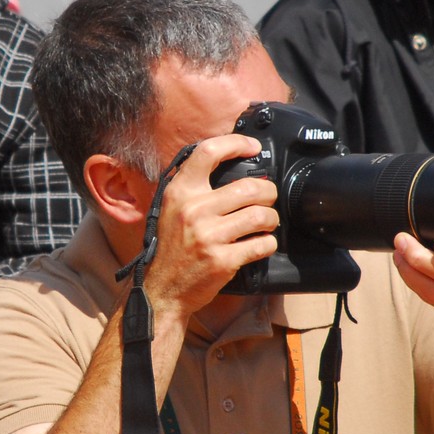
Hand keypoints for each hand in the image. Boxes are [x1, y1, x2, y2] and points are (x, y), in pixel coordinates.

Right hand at [141, 135, 280, 323]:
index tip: (253, 148)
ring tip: (266, 222)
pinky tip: (261, 243)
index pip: (208, 152)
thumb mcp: (172, 209)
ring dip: (271, 219)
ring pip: (261, 215)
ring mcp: (208, 236)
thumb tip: (234, 167)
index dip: (236, 144)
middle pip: (249, 187)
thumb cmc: (171, 248)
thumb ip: (195, 188)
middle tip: (268, 197)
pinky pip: (262, 244)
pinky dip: (268, 243)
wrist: (162, 290)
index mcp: (180, 192)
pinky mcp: (222, 260)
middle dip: (268, 192)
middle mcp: (193, 210)